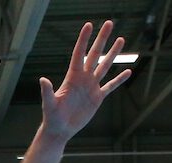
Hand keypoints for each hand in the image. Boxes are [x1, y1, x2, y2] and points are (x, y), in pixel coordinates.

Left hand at [39, 22, 131, 141]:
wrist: (60, 130)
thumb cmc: (51, 117)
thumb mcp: (49, 104)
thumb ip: (47, 91)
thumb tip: (43, 79)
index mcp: (72, 77)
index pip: (79, 54)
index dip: (83, 40)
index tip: (89, 25)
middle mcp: (83, 78)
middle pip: (94, 54)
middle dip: (102, 39)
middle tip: (109, 23)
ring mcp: (91, 87)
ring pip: (104, 66)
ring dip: (113, 53)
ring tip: (121, 39)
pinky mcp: (97, 98)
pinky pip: (110, 86)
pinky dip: (119, 80)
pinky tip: (128, 72)